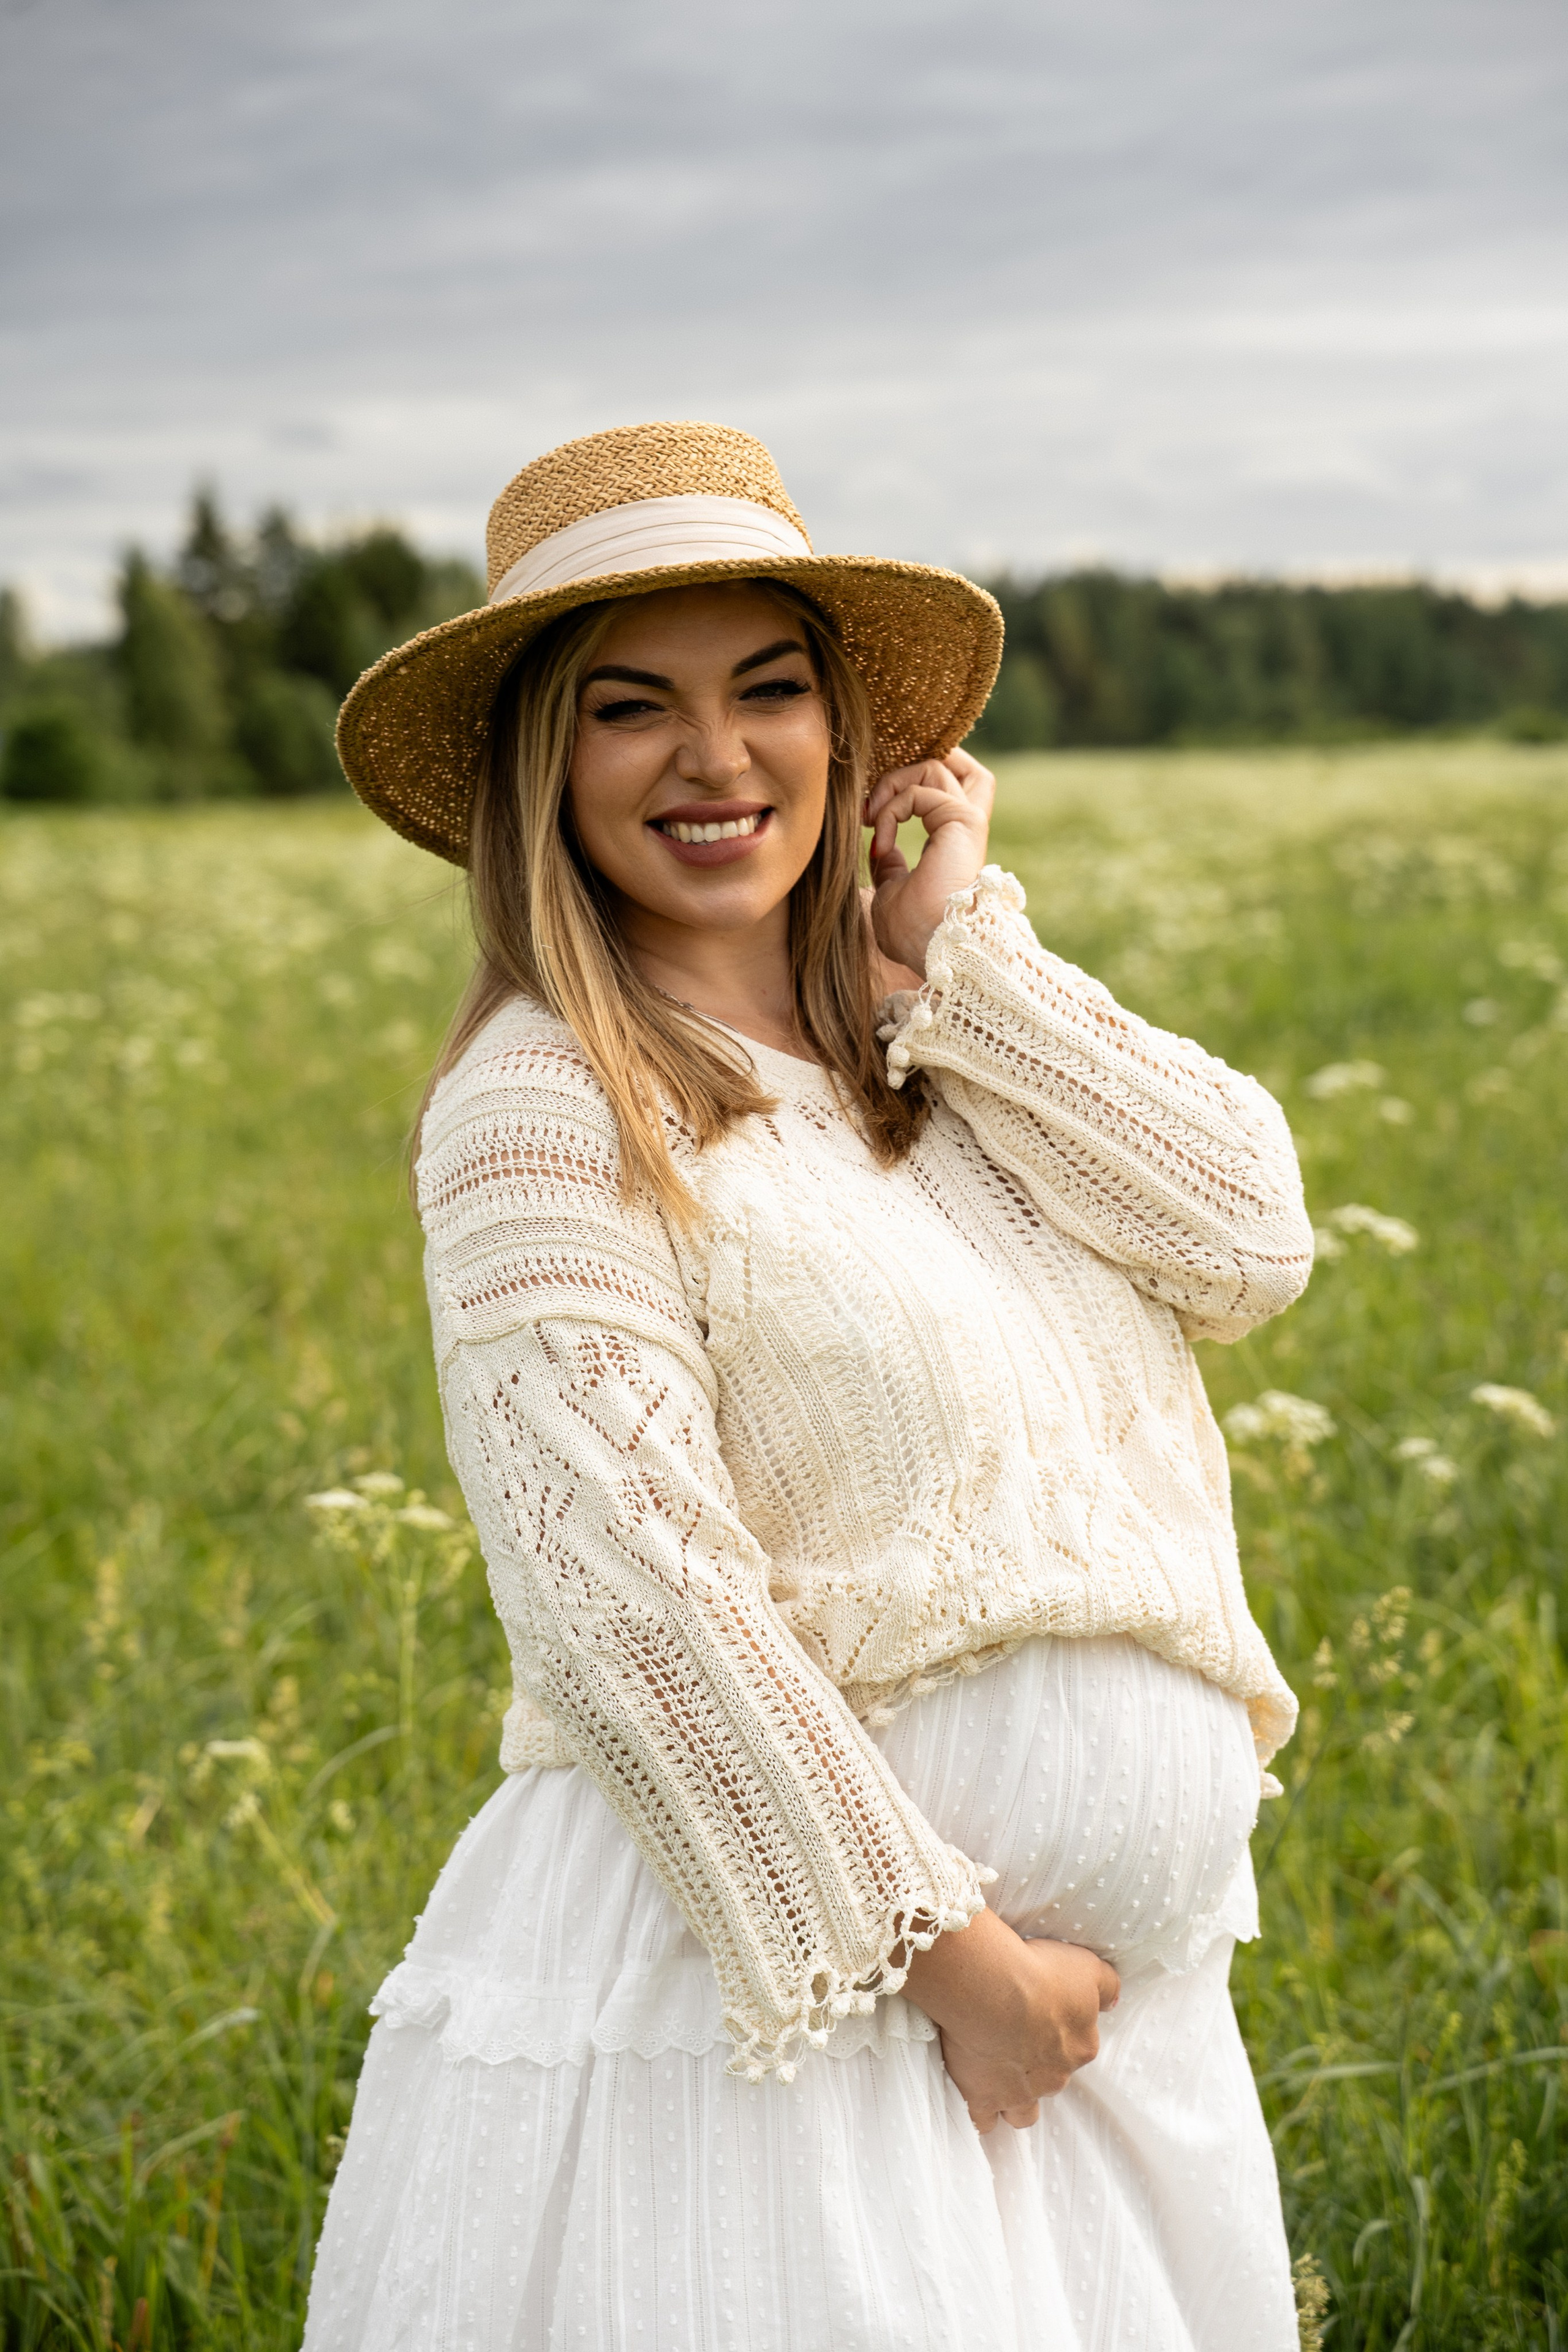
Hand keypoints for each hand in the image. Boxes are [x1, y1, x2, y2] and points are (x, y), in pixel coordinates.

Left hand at [863, 746, 995, 975]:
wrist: (934, 949)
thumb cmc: (913, 933)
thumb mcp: (891, 894)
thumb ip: (890, 867)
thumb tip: (881, 850)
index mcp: (952, 845)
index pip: (941, 796)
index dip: (902, 792)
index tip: (866, 821)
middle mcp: (965, 829)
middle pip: (963, 768)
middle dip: (920, 762)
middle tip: (881, 790)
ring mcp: (967, 822)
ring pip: (938, 767)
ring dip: (893, 784)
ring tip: (871, 816)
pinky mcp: (964, 820)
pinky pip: (920, 791)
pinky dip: (891, 809)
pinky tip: (880, 841)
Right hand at [902, 1905, 1119, 2132]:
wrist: (992, 1989)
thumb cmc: (1040, 1973)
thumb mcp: (1087, 1967)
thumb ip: (1107, 1986)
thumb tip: (1113, 2002)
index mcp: (1079, 2048)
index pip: (1079, 2047)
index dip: (1061, 2032)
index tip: (1042, 2013)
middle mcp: (1053, 2078)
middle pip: (1052, 2080)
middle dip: (1038, 2067)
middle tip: (1017, 2038)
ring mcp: (1018, 2094)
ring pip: (1023, 2113)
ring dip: (1016, 2102)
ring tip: (1001, 2081)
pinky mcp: (983, 2098)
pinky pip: (984, 2121)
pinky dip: (981, 2113)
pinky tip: (974, 2097)